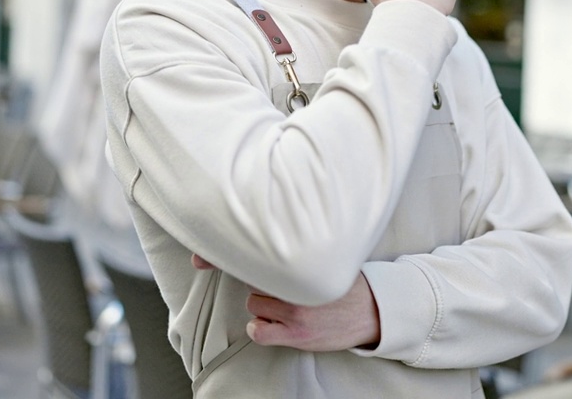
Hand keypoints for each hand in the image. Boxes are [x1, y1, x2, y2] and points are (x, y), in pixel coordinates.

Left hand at [191, 254, 381, 351]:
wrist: (374, 311)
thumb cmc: (345, 280)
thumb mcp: (326, 253)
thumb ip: (298, 245)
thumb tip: (262, 238)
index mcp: (302, 258)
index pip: (254, 253)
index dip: (221, 254)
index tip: (197, 258)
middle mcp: (295, 282)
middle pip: (251, 277)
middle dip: (258, 278)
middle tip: (275, 281)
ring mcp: (294, 308)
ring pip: (253, 302)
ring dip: (264, 304)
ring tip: (290, 302)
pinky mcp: (296, 333)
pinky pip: (258, 330)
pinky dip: (262, 328)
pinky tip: (277, 323)